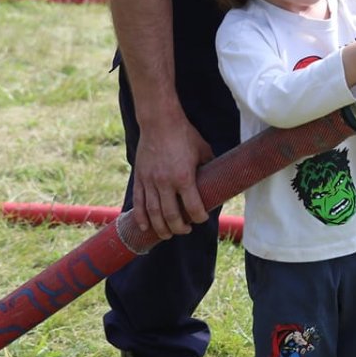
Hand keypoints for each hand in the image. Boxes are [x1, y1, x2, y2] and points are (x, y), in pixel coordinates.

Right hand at [130, 114, 213, 240]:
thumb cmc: (185, 135)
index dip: (199, 218)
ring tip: (167, 234)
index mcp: (184, 177)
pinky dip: (141, 217)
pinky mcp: (139, 178)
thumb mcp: (203, 150)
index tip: (201, 219)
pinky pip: (138, 203)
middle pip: (171, 216)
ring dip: (160, 228)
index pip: (193, 208)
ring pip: (153, 213)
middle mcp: (166, 183)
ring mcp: (150, 181)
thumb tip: (217, 177)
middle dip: (179, 228)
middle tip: (185, 230)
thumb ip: (208, 167)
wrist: (159, 122)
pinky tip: (145, 227)